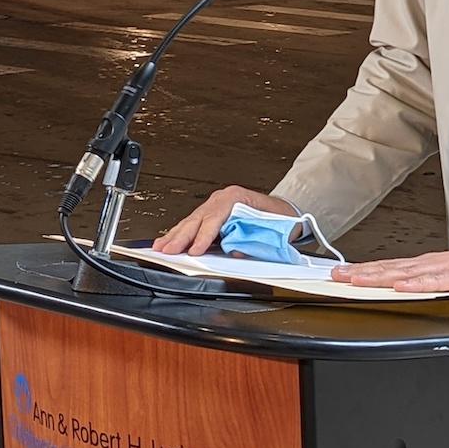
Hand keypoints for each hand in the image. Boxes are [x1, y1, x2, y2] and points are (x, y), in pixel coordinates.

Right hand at [152, 185, 295, 255]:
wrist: (287, 211)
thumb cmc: (281, 218)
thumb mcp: (273, 228)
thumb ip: (254, 239)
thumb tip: (235, 250)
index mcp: (237, 197)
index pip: (215, 218)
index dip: (203, 236)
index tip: (194, 250)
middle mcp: (224, 198)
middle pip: (198, 219)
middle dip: (181, 236)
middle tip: (168, 250)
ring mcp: (217, 204)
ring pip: (191, 220)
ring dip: (176, 235)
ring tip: (161, 246)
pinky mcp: (213, 213)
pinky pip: (194, 223)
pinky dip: (180, 232)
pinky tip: (169, 239)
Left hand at [331, 247, 448, 292]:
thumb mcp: (448, 278)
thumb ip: (427, 285)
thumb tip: (403, 293)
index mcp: (426, 266)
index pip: (389, 268)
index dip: (364, 271)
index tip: (342, 274)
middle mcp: (429, 265)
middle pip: (389, 269)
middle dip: (361, 273)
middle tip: (336, 276)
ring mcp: (443, 270)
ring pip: (404, 274)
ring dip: (378, 276)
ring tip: (355, 280)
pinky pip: (433, 283)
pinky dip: (414, 284)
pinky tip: (399, 287)